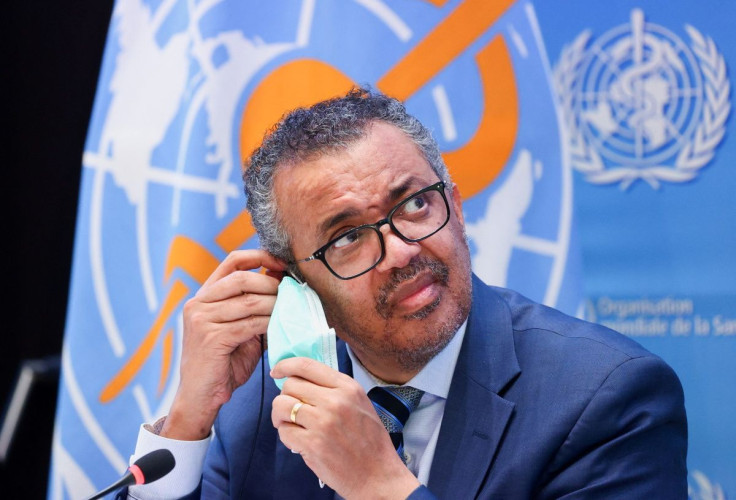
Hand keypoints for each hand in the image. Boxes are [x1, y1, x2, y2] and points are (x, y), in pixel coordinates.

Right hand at [162, 250, 285, 439]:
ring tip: (289, 311)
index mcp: (204, 295)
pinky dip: (269, 323)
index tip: (282, 263)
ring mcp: (201, 319)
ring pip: (249, 301)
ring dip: (274, 305)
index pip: (232, 262)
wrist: (201, 396)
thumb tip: (281, 277)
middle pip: (242, 278)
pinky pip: (249, 323)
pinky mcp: (211, 337)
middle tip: (290, 294)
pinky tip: (278, 327)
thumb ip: (255, 303)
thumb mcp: (241, 326)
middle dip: (271, 284)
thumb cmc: (224, 362)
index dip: (260, 256)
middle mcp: (198, 303)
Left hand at [271, 358, 420, 498]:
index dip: (285, 365)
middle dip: (285, 396)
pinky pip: (283, 431)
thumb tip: (302, 382)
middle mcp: (334, 400)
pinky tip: (298, 441)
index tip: (277, 371)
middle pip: (290, 385)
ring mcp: (322, 422)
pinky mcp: (312, 444)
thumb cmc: (369, 440)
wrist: (378, 474)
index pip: (307, 365)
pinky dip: (286, 435)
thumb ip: (335, 390)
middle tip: (290, 410)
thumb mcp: (360, 403)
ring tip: (290, 425)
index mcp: (347, 387)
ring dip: (280, 416)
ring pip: (281, 406)